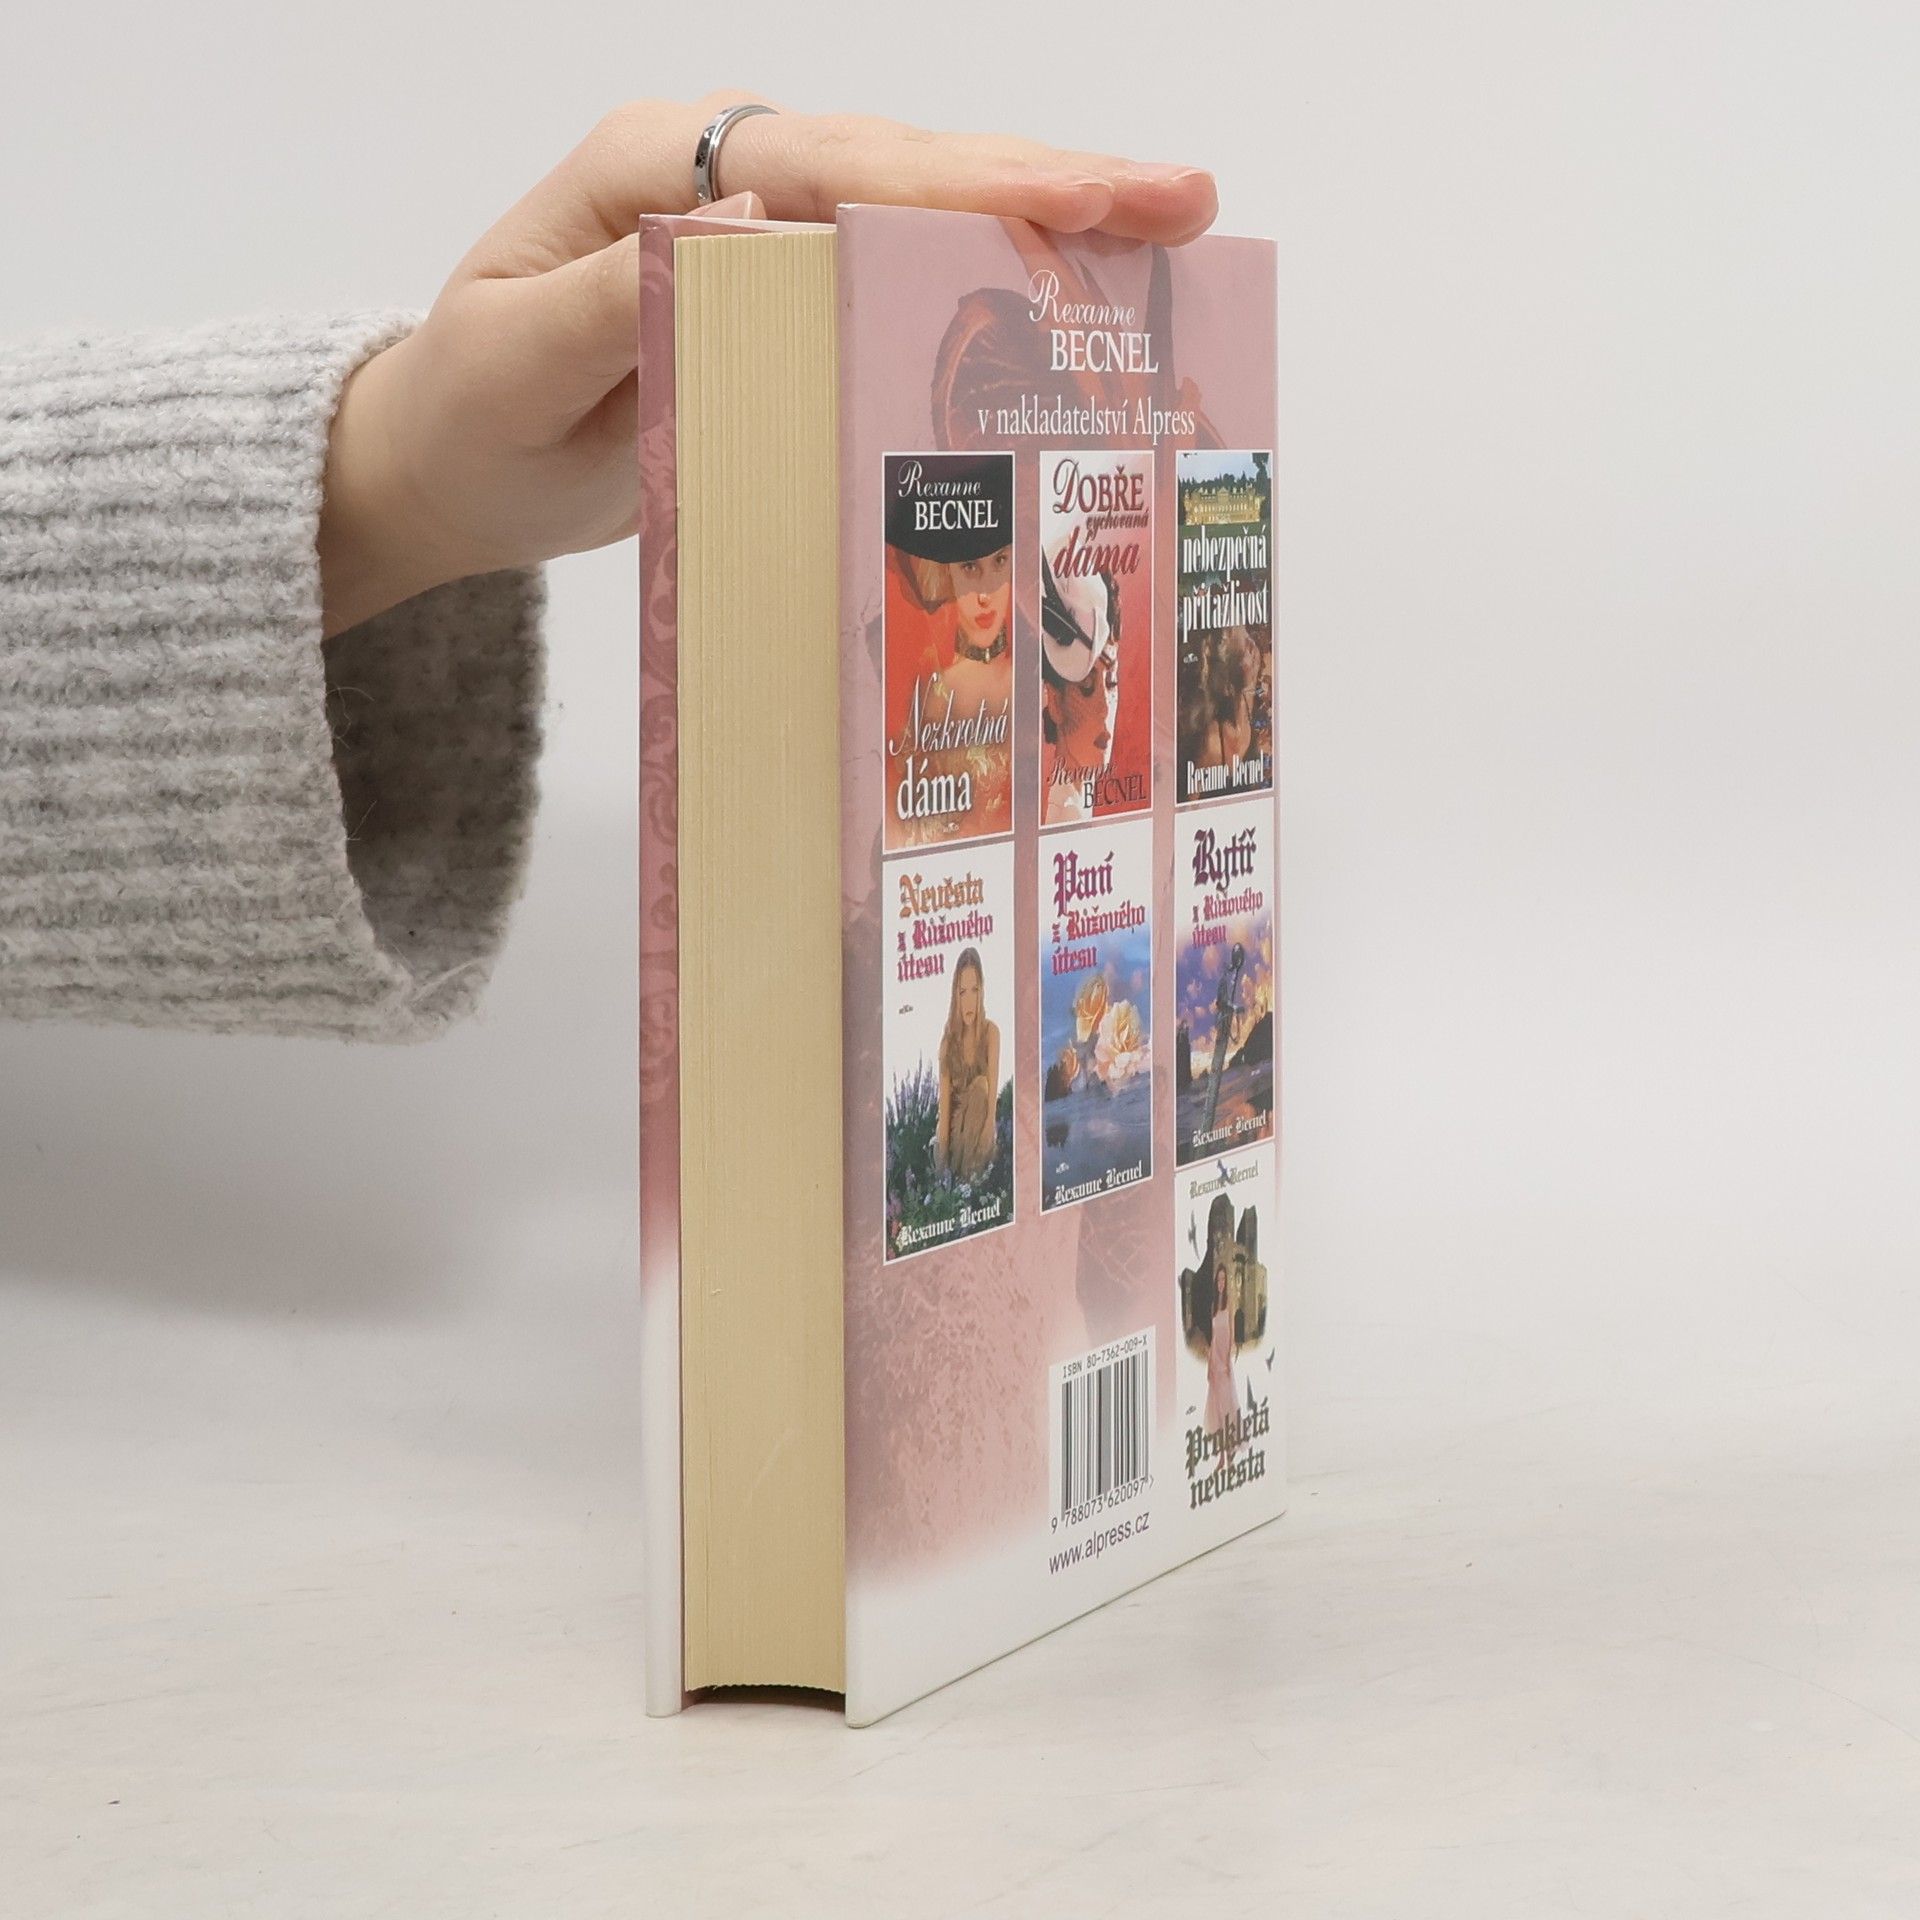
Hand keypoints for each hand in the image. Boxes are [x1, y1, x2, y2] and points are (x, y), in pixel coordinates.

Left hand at [317, 93, 1217, 636]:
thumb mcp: (517, 359)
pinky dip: (988, 278)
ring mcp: (759, 231)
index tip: (1078, 198)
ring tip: (1167, 230)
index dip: (960, 181)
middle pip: (904, 165)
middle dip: (1048, 179)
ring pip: (919, 209)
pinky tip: (1073, 294)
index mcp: (656, 171)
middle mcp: (722, 178)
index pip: (830, 163)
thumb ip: (624, 290)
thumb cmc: (469, 414)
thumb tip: (756, 220)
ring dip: (1044, 220)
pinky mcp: (782, 294)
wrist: (445, 462)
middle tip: (1184, 197)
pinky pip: (896, 272)